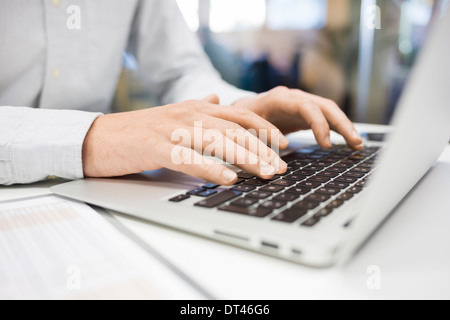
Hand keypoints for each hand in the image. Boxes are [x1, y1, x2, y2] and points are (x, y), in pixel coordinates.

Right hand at [82, 96, 287, 184]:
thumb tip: (218, 98)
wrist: (100, 137)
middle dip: (262, 148)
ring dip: (246, 159)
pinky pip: (190, 159)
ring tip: (265, 173)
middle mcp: (188, 114)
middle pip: (235, 130)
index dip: (264, 127)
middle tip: (281, 166)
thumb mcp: (173, 113)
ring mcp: (172, 130)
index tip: (283, 143)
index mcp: (195, 107)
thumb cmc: (140, 131)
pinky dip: (212, 169)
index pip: (239, 113)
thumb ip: (199, 107)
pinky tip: (230, 179)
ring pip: (218, 142)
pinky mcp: (156, 149)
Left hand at [234, 86, 363, 149]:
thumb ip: (260, 134)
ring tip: (358, 144)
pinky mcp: (305, 112)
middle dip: (342, 123)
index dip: (319, 124)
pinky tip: (350, 141)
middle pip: (324, 106)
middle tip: (355, 142)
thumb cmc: (241, 119)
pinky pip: (326, 118)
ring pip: (329, 111)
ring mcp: (301, 103)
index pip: (306, 106)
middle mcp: (294, 97)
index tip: (325, 144)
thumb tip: (277, 149)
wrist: (239, 110)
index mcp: (279, 99)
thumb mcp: (245, 126)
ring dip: (345, 126)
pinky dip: (338, 128)